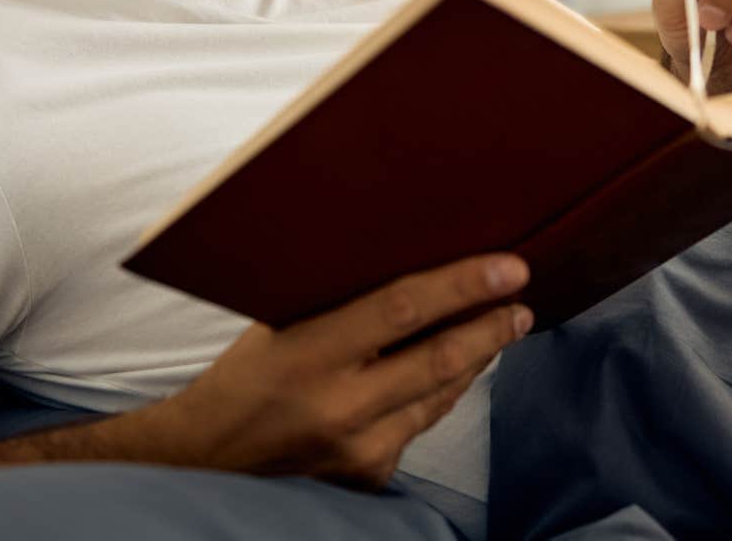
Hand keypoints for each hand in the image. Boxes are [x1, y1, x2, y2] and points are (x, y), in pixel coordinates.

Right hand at [130, 254, 531, 488]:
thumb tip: (414, 256)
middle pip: (439, 359)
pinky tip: (456, 368)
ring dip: (476, 357)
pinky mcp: (370, 476)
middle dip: (491, 327)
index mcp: (308, 354)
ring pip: (440, 395)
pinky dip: (441, 392)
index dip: (463, 285)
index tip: (509, 267)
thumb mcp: (279, 323)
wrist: (209, 459)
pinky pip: (420, 423)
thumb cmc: (244, 376)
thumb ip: (339, 300)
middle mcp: (338, 407)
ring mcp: (357, 448)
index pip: (402, 309)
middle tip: (522, 301)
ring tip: (501, 325)